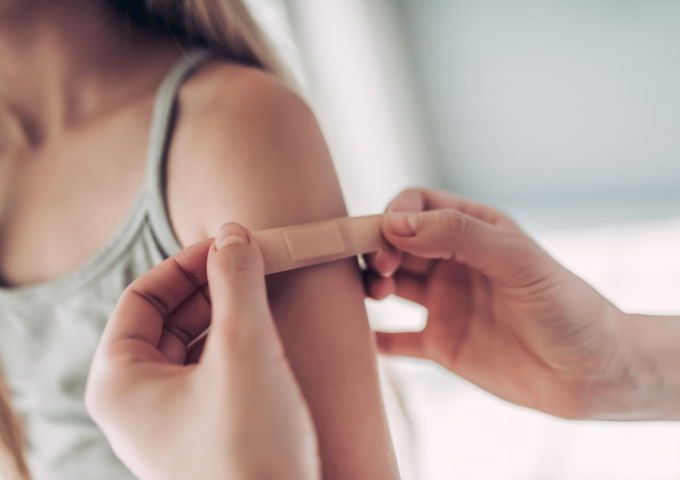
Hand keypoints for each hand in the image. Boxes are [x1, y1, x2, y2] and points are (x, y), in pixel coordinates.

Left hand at [86, 223, 318, 479]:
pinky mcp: (200, 431)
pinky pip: (209, 370)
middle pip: (166, 318)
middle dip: (209, 285)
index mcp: (118, 381)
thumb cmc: (251, 445)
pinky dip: (234, 343)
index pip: (142, 297)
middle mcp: (134, 401)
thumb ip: (237, 282)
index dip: (186, 262)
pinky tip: (265, 332)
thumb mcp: (244, 349)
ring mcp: (167, 420)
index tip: (230, 243)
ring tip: (263, 291)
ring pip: (190, 344)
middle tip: (252, 262)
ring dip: (225, 311)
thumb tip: (234, 233)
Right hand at [366, 188, 631, 418]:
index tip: (386, 236)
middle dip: (376, 249)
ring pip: (390, 285)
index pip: (418, 206)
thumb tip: (396, 223)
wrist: (591, 373)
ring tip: (375, 295)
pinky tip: (361, 338)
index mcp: (473, 230)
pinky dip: (377, 338)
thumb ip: (459, 235)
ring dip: (370, 285)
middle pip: (395, 243)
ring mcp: (446, 304)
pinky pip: (399, 339)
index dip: (394, 214)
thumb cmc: (566, 306)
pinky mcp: (442, 345)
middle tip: (379, 270)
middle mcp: (453, 263)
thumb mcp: (517, 260)